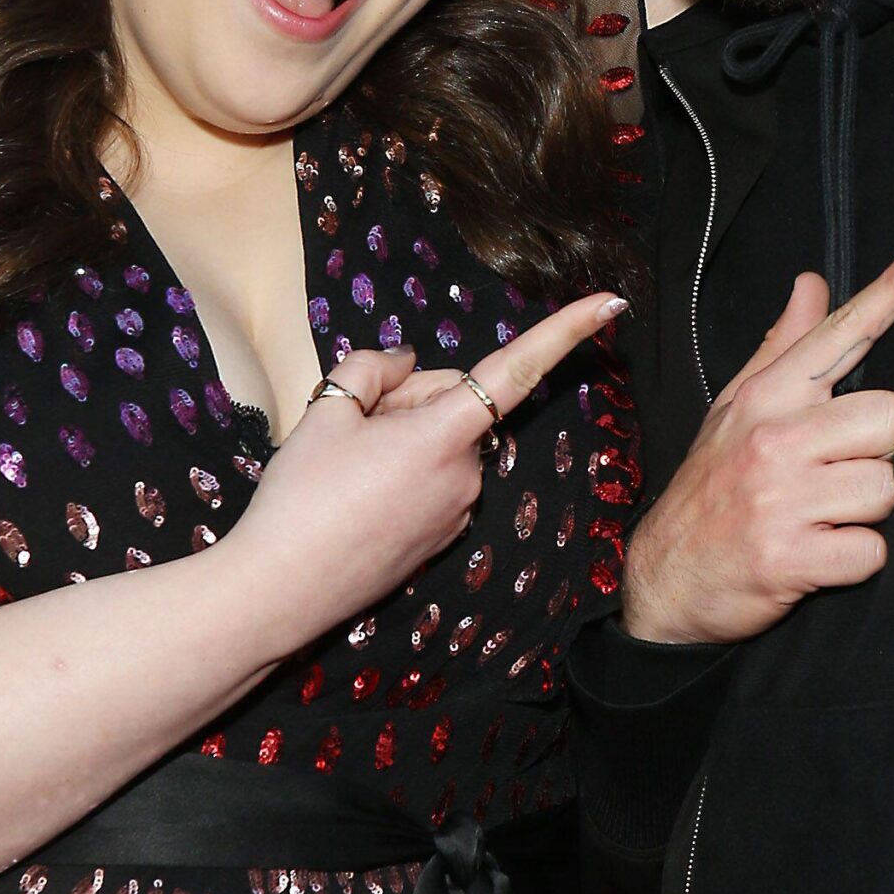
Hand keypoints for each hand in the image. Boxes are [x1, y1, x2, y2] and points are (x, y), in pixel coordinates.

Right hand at [236, 291, 624, 649]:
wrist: (281, 590)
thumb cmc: (302, 495)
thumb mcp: (328, 408)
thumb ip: (375, 367)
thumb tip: (407, 363)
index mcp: (446, 435)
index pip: (517, 370)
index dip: (566, 331)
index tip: (613, 303)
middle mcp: (468, 474)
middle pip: (452, 402)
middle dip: (407, 400)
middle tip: (350, 426)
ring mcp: (458, 511)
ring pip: (440, 442)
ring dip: (402, 438)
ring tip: (345, 470)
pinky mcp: (442, 537)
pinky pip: (433, 480)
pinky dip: (403, 474)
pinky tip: (355, 498)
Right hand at [621, 242, 893, 646]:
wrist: (662, 581)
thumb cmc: (711, 490)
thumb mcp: (736, 411)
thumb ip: (782, 348)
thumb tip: (812, 284)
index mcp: (766, 397)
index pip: (840, 335)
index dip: (892, 292)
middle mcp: (773, 439)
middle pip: (891, 418)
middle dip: (875, 453)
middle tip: (832, 474)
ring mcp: (781, 499)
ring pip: (886, 488)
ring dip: (863, 512)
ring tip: (819, 516)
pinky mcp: (790, 558)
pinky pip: (871, 551)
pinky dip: (853, 560)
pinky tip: (817, 555)